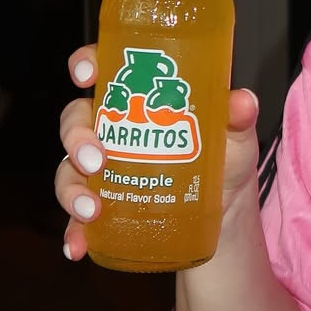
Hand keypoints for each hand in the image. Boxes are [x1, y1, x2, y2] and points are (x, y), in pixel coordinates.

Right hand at [55, 46, 261, 261]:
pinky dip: (73, 232)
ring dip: (70, 190)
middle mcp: (113, 131)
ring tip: (92, 210)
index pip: (104, 71)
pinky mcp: (103, 208)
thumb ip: (238, 116)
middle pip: (75, 121)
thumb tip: (243, 101)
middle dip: (76, 137)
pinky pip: (75, 220)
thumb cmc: (225, 158)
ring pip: (68, 170)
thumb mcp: (235, 135)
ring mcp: (103, 171)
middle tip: (96, 159)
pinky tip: (77, 246)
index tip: (86, 75)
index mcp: (139, 101)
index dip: (85, 64)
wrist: (226, 212)